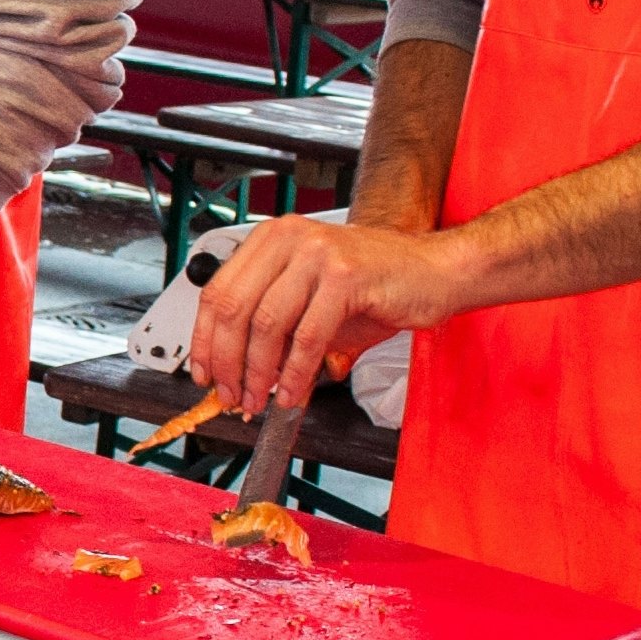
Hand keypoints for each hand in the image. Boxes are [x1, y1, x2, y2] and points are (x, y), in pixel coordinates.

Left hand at [186, 214, 472, 416]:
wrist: (436, 272)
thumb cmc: (376, 287)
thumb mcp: (312, 301)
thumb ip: (274, 329)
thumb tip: (236, 372)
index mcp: (272, 239)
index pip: (218, 291)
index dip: (204, 339)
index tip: (204, 373)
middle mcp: (289, 239)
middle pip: (234, 308)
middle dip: (228, 362)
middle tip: (231, 396)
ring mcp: (317, 254)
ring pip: (266, 325)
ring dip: (258, 373)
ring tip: (260, 400)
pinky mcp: (345, 276)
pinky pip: (307, 336)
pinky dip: (294, 373)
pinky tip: (293, 393)